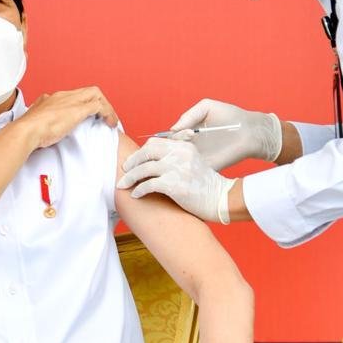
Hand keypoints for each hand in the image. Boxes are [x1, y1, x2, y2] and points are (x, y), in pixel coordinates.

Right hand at [17, 86, 117, 148]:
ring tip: (110, 120)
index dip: (85, 103)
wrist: (27, 131)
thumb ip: (41, 116)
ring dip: (106, 107)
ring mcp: (72, 101)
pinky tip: (110, 123)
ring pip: (96, 95)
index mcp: (53, 98)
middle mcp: (64, 96)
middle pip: (88, 91)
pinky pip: (99, 106)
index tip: (89, 116)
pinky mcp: (78, 110)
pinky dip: (108, 113)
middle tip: (104, 117)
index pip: (75, 95)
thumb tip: (41, 118)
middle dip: (99, 103)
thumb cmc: (29, 130)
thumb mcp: (35, 119)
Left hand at [117, 138, 234, 222]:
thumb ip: (174, 156)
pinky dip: (138, 190)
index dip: (140, 152)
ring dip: (129, 177)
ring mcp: (176, 169)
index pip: (154, 143)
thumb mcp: (192, 161)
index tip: (133, 161)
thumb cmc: (204, 184)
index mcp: (183, 146)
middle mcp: (179, 154)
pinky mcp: (174, 185)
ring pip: (143, 168)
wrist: (220, 199)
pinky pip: (148, 185)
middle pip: (146, 152)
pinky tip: (135, 195)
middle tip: (124, 170)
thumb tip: (149, 160)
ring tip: (122, 185)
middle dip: (131, 162)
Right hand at [170, 99, 281, 169]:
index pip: (169, 139)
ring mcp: (199, 158)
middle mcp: (191, 147)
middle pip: (170, 153)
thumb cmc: (231, 116)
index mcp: (188, 133)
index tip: (171, 135)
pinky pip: (194, 172)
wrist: (251, 131)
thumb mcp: (206, 107)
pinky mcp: (209, 167)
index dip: (165, 139)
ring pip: (180, 163)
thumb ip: (188, 115)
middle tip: (181, 141)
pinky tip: (191, 159)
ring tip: (188, 148)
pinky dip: (189, 168)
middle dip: (169, 149)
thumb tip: (172, 129)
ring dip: (177, 159)